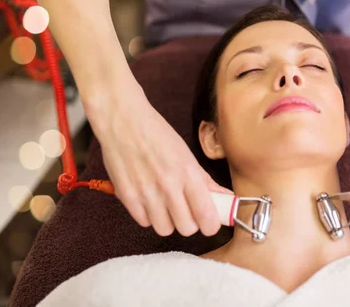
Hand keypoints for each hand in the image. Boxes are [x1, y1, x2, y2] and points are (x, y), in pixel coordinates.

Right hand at [83, 77, 232, 236]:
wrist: (123, 121)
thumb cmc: (157, 134)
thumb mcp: (187, 154)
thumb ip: (206, 181)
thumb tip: (226, 198)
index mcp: (188, 173)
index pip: (206, 217)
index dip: (210, 224)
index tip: (209, 221)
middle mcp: (168, 186)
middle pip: (186, 228)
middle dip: (189, 222)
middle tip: (186, 210)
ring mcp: (146, 193)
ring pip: (164, 229)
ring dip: (168, 220)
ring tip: (165, 204)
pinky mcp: (126, 197)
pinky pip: (144, 222)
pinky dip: (148, 215)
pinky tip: (149, 199)